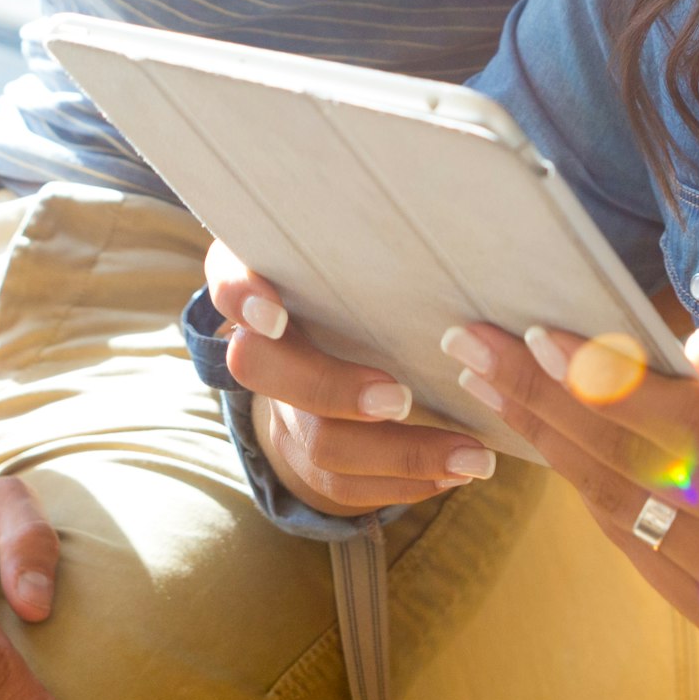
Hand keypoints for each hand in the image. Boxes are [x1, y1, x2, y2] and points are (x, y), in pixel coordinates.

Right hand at [206, 240, 500, 516]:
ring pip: (318, 443)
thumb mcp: (352, 238)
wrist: (336, 326)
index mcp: (259, 274)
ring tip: (470, 457)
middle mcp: (259, 342)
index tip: (274, 314)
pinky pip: (342, 485)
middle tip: (399, 397)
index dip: (242, 297)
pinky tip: (454, 473)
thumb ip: (373, 226)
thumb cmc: (355, 264)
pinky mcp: (308, 454)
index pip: (227, 276)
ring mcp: (282, 404)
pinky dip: (402, 483)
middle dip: (330, 389)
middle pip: (262, 372)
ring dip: (399, 454)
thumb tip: (437, 214)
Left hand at [437, 317, 698, 646]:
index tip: (538, 334)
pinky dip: (581, 488)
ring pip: (619, 507)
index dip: (607, 381)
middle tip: (472, 344)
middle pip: (634, 463)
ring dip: (543, 440)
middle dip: (541, 398)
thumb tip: (695, 347)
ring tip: (485, 380)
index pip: (688, 421)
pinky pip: (631, 544)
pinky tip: (542, 436)